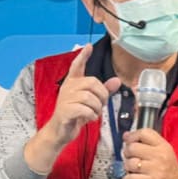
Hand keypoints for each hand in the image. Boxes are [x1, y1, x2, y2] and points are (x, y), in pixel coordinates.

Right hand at [28, 45, 121, 173]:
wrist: (60, 132)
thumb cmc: (75, 115)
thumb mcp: (91, 102)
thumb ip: (103, 91)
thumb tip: (117, 81)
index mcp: (72, 83)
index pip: (77, 66)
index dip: (83, 56)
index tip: (88, 46)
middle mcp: (67, 88)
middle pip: (92, 82)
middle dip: (102, 95)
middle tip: (101, 105)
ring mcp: (64, 99)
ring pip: (89, 97)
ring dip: (97, 108)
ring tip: (95, 114)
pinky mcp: (64, 111)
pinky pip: (84, 109)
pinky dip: (91, 115)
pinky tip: (90, 118)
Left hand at [121, 127, 177, 178]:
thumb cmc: (170, 171)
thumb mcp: (164, 152)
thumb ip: (146, 143)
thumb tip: (126, 135)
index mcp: (163, 146)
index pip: (144, 133)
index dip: (132, 136)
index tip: (128, 141)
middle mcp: (160, 156)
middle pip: (133, 147)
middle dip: (127, 153)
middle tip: (131, 158)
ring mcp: (155, 170)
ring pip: (129, 163)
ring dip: (128, 167)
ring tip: (134, 170)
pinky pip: (129, 178)